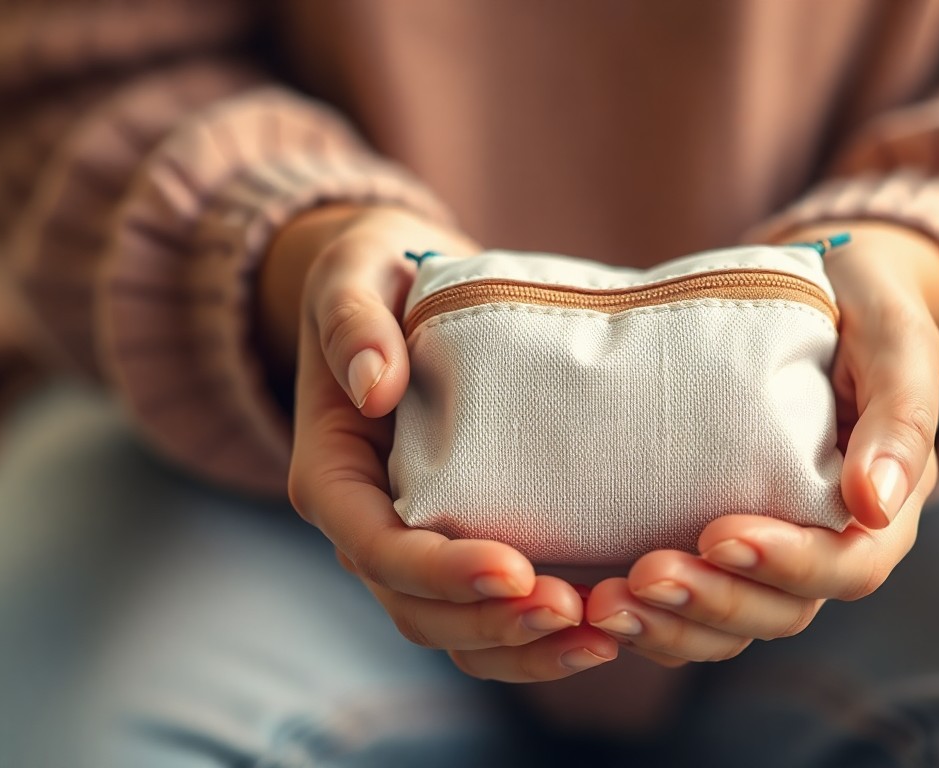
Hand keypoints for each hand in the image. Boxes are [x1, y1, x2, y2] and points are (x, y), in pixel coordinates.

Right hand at [265, 205, 618, 681]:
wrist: (397, 298)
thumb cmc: (375, 282)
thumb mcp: (353, 277)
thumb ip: (353, 322)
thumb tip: (374, 385)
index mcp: (332, 477)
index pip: (378, 547)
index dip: (442, 571)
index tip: (514, 569)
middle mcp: (367, 529)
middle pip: (418, 610)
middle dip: (495, 623)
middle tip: (578, 613)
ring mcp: (415, 548)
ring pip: (456, 633)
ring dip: (526, 649)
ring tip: (605, 636)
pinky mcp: (462, 548)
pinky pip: (490, 617)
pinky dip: (541, 639)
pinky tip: (606, 630)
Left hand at [585, 220, 938, 664]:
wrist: (825, 289)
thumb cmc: (864, 307)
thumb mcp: (896, 340)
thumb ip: (900, 414)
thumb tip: (874, 504)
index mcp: (883, 510)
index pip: (846, 565)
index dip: (786, 563)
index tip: (719, 535)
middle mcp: (829, 545)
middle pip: (781, 610)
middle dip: (711, 601)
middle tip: (643, 576)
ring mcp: (772, 553)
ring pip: (731, 625)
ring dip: (669, 625)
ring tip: (605, 605)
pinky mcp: (720, 549)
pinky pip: (690, 610)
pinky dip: (647, 619)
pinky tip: (591, 606)